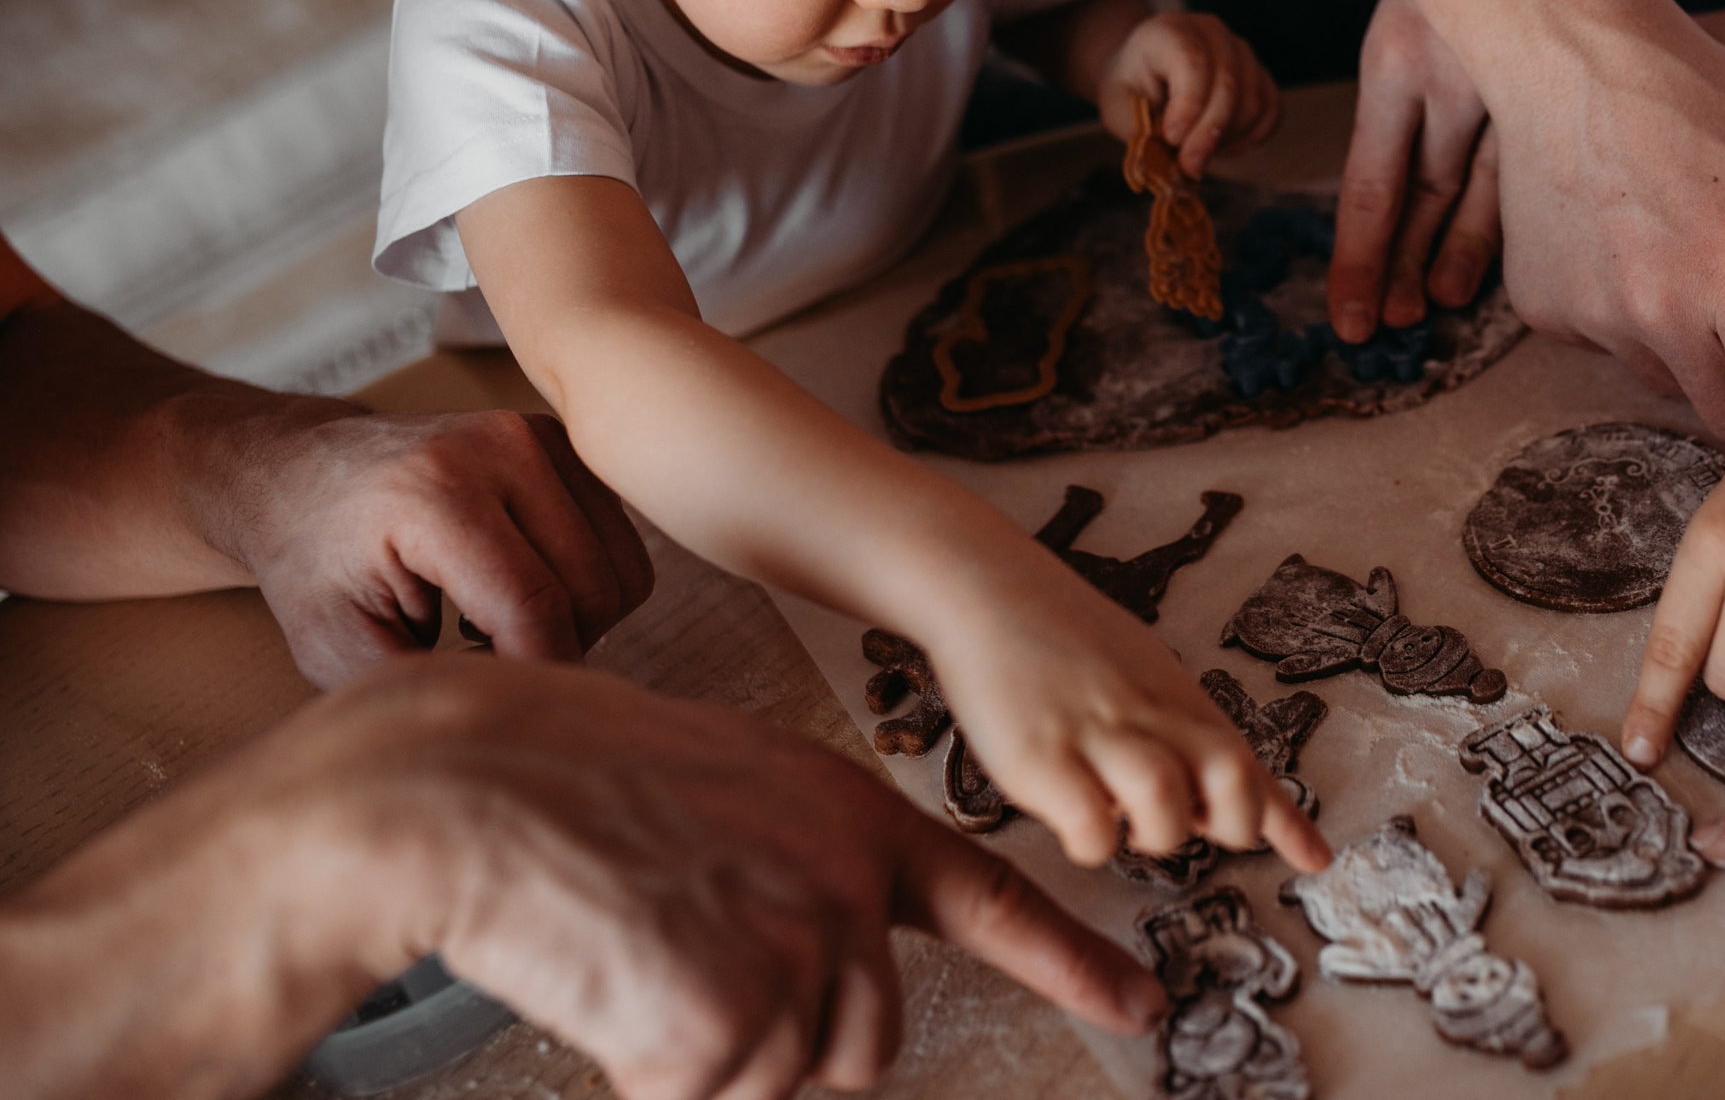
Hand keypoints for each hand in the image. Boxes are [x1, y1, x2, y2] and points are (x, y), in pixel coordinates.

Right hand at [0, 656, 1161, 1099]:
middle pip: (863, 1037)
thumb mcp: (719, 804)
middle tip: (672, 966)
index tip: (1140, 1001)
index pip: (989, 894)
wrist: (462, 780)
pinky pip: (708, 1096)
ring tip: (629, 954)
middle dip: (779, 1042)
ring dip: (709, 1057)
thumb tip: (825, 998)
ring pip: (789, 1076)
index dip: (1069, 958)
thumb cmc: (566, 786)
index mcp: (845, 813)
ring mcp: (799, 945)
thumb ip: (794, 882)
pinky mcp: (732, 1019)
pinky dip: (648, 1074)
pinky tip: (602, 983)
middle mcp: (845, 878)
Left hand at [207, 405, 654, 689]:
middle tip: (488, 659)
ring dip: (577, 615)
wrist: (299, 469)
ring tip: (499, 618)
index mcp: (436, 496)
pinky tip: (516, 579)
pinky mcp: (563, 441)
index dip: (535, 676)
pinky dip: (583, 579)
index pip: (535, 609)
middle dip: (557, 648)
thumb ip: (434, 685)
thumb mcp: (339, 650)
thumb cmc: (313, 563)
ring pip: (621, 567)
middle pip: (595, 589)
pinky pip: (618, 538)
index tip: (497, 700)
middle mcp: (501, 449)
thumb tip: (530, 698)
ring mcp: (541, 436)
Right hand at [920, 554, 1332, 875]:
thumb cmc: (1064, 637)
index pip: (1248, 762)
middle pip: (1231, 780)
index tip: (1318, 860)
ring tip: (1118, 815)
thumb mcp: (1141, 670)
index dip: (1287, 819)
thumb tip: (1212, 784)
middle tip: (1192, 825)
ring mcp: (1097, 735)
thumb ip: (1178, 725)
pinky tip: (1067, 816)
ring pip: (1167, 806)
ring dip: (1156, 833)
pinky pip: (1089, 829)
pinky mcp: (1040, 757)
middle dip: (1229, 824)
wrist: (988, 586)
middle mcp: (1150, 715)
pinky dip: (1090, 842)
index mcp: (1178, 698)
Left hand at [1100, 11, 1281, 178]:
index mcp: (1167, 31)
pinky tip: (1223, 146)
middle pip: (1228, 84)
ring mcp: (1240, 49)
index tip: (1173, 138)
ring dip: (1228, 138)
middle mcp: (1210, 31)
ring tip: (1199, 152)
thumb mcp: (1119, 109)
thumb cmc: (1130, 89)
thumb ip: (1146, 134)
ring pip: (1253, 100)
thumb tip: (1179, 167)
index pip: (1192, 61)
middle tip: (1189, 166)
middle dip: (1209, 134)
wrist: (1144, 71)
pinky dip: (1251, 136)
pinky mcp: (1259, 72)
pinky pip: (1271, 109)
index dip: (1188, 105)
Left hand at [1328, 0, 1503, 341]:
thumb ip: (1403, 112)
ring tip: (1439, 306)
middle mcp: (1448, 77)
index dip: (1358, 259)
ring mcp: (1513, 80)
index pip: (1369, 187)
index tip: (1349, 316)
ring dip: (1461, 258)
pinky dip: (1520, 218)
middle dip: (1400, 272)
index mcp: (1392, 63)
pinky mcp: (1561, 80)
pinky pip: (1537, 167)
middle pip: (1420, 202)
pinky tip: (1511, 259)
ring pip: (1483, 193)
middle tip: (1384, 330)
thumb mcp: (1404, 31)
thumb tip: (1396, 203)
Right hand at [1486, 0, 1724, 442]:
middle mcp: (1661, 314)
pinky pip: (1602, 342)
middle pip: (1718, 413)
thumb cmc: (1704, 101)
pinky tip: (1621, 238)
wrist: (1572, 54)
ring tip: (1675, 248)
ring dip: (1681, 343)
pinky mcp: (1545, 312)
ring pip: (1658, 376)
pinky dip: (1620, 312)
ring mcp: (1594, 317)